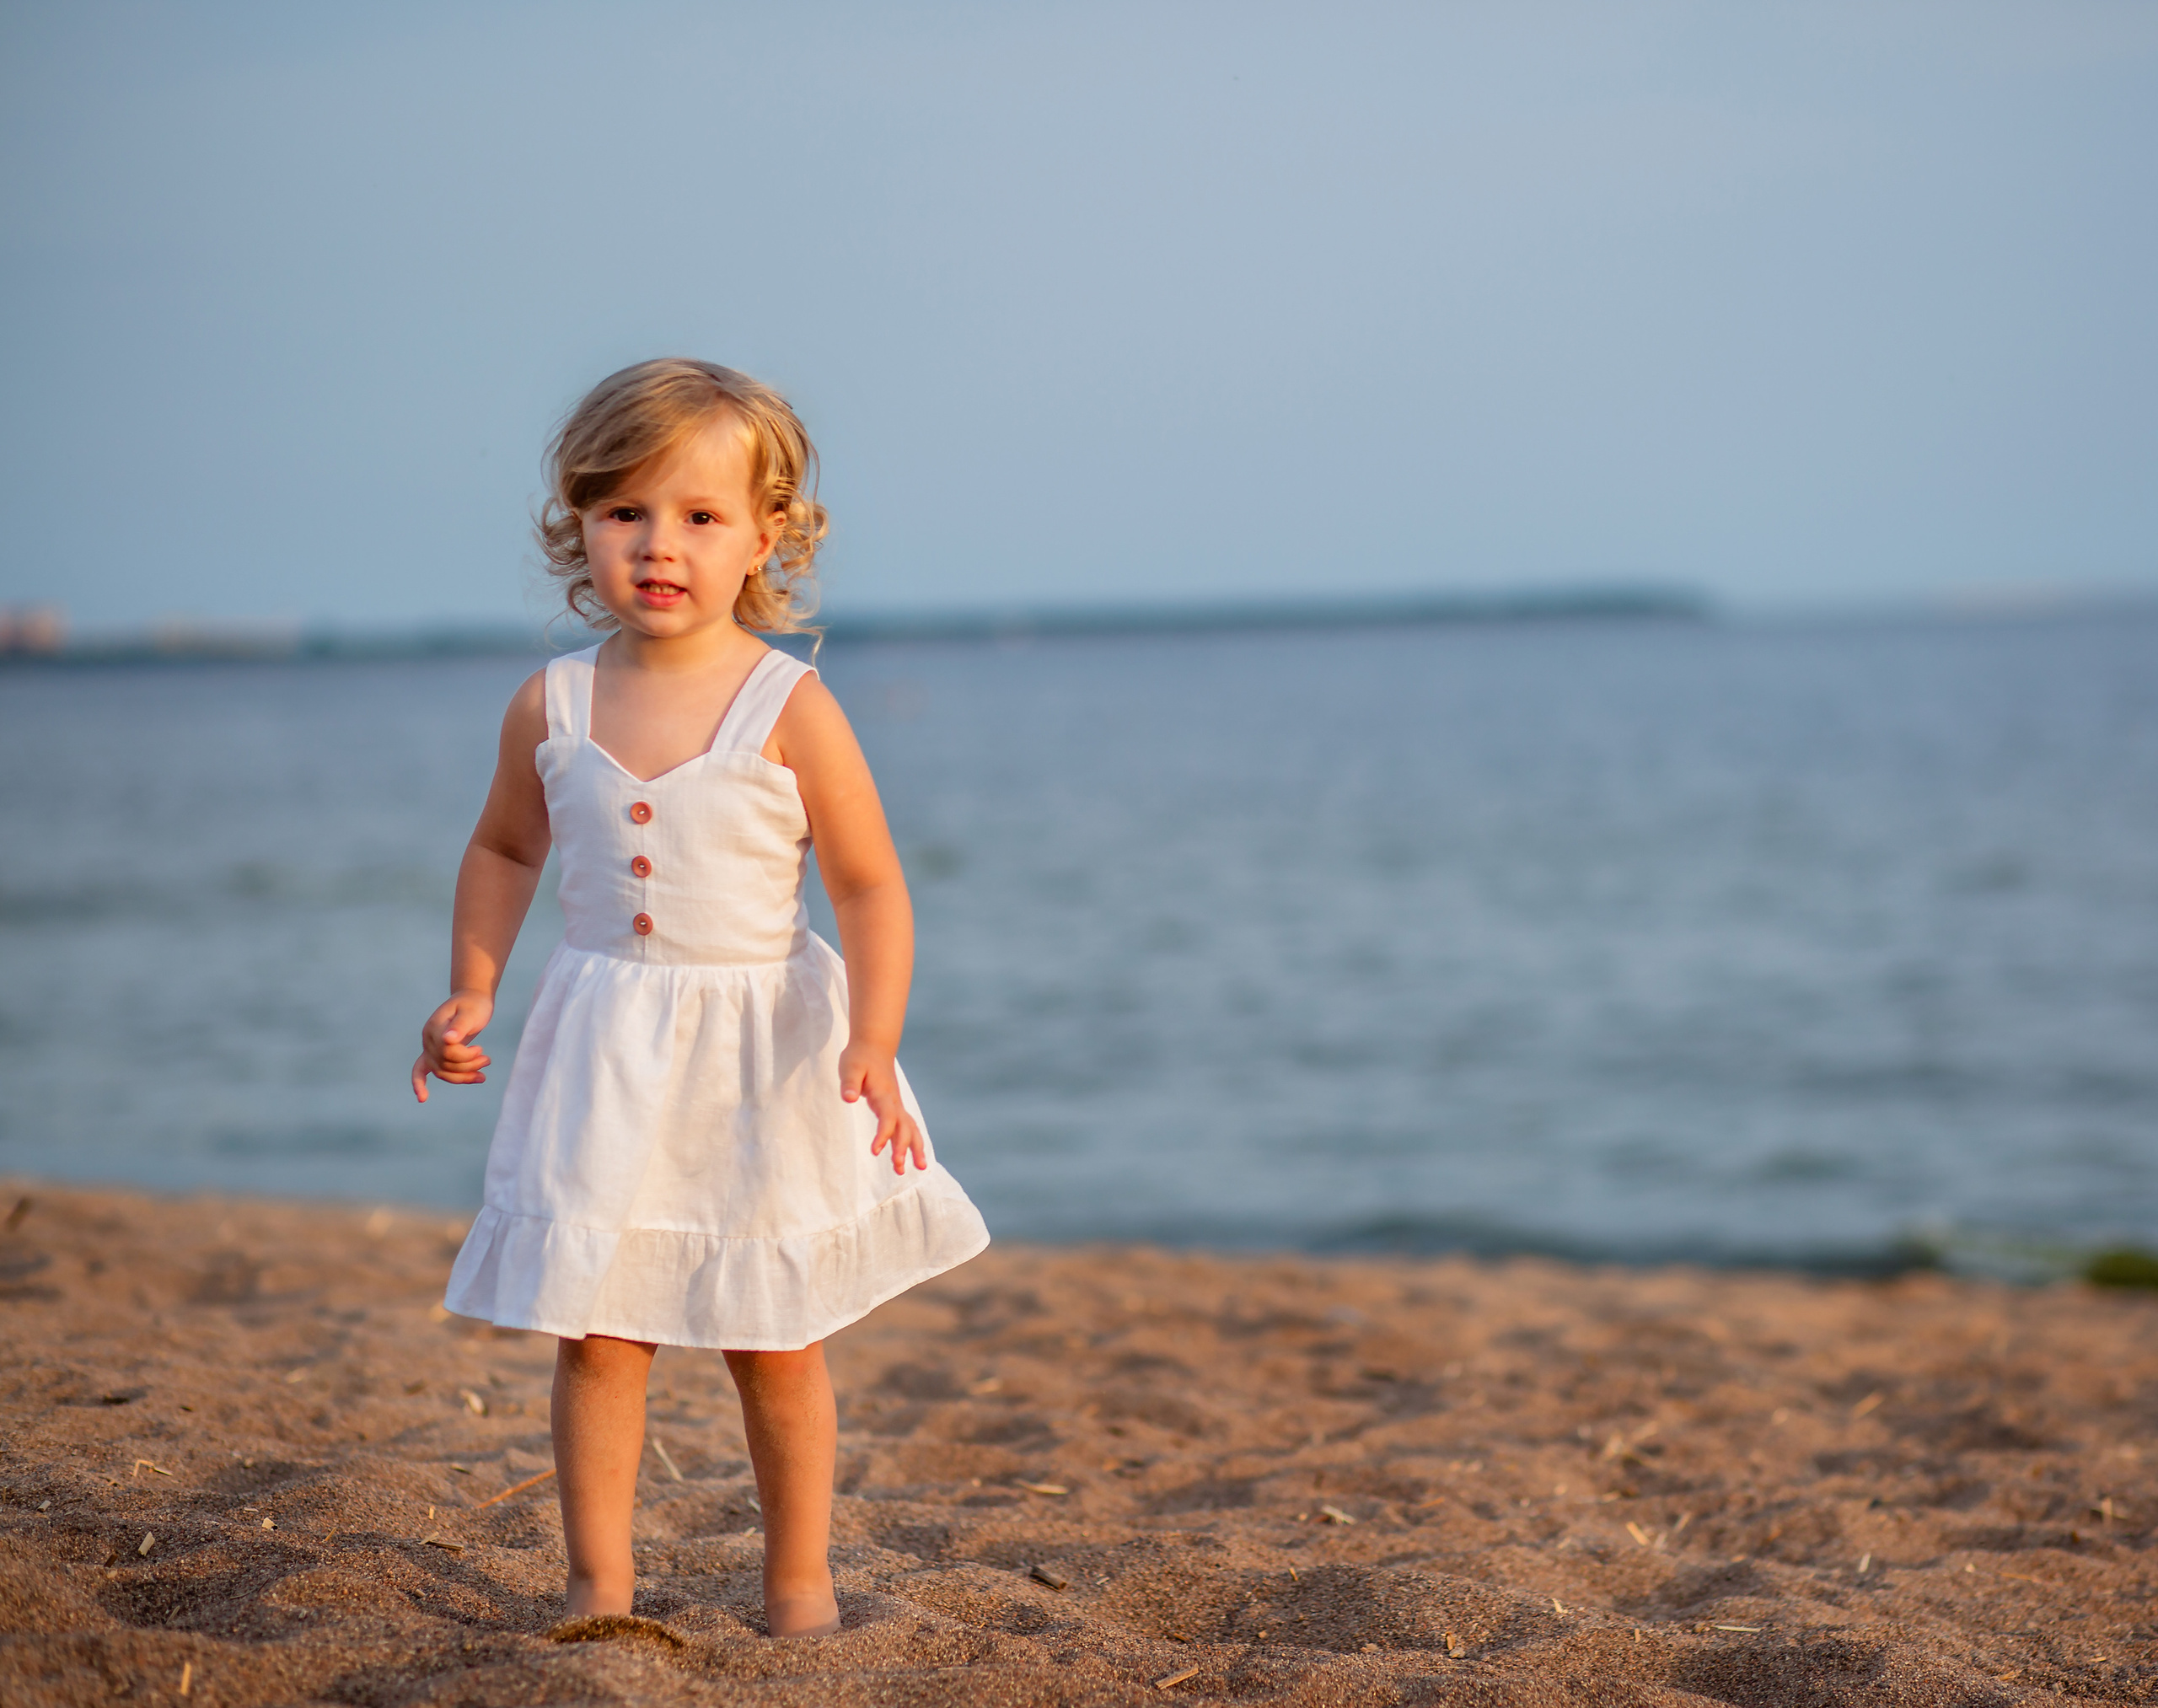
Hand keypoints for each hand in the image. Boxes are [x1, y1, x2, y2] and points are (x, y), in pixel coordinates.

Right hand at [412, 990, 494, 1102]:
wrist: (471, 1000)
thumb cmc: (473, 1005)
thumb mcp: (471, 1012)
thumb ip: (460, 1026)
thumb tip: (448, 1039)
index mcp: (435, 1027)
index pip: (447, 1052)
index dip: (465, 1056)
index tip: (481, 1050)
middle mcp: (428, 1039)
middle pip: (445, 1064)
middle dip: (468, 1066)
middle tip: (488, 1060)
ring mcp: (429, 1047)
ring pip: (441, 1071)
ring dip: (462, 1076)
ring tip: (482, 1075)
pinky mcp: (434, 1053)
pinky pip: (420, 1071)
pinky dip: (420, 1084)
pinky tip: (422, 1098)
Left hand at [840, 1043, 926, 1174]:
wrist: (874, 1046)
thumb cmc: (859, 1058)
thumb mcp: (850, 1067)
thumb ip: (850, 1083)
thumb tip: (849, 1098)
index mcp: (883, 1094)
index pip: (887, 1118)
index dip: (883, 1135)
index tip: (875, 1151)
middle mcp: (894, 1101)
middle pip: (904, 1127)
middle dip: (903, 1148)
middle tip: (898, 1168)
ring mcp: (897, 1105)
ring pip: (911, 1128)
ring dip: (915, 1148)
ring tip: (920, 1169)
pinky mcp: (896, 1107)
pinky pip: (908, 1127)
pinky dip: (912, 1142)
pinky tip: (912, 1157)